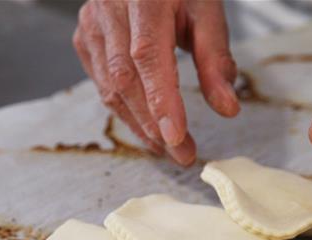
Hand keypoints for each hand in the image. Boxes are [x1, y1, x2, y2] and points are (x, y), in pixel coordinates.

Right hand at [73, 0, 239, 165]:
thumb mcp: (207, 10)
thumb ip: (216, 58)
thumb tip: (227, 108)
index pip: (148, 55)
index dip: (160, 100)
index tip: (177, 137)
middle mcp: (109, 8)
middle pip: (125, 79)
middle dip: (153, 124)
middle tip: (183, 153)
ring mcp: (91, 24)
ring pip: (110, 87)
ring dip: (139, 124)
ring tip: (168, 147)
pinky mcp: (84, 37)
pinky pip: (102, 83)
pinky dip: (125, 109)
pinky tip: (146, 126)